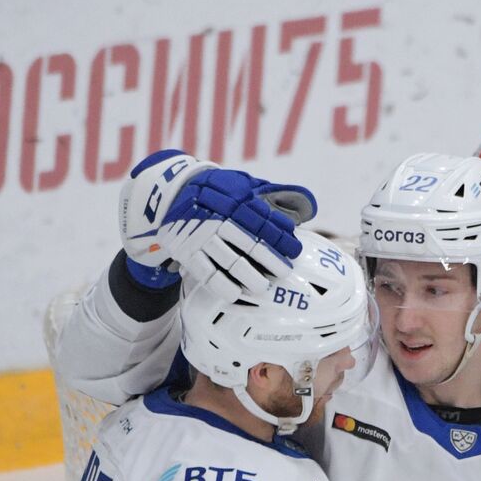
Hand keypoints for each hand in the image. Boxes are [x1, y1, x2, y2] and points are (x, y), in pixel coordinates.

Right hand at [119, 149, 310, 299]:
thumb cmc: (219, 193)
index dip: (279, 237)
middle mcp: (217, 218)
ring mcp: (201, 235)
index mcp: (234, 201)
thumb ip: (274, 195)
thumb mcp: (244, 185)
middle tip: (284, 272)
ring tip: (263, 287)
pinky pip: (204, 270)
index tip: (294, 250)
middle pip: (247, 241)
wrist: (172, 193)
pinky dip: (219, 283)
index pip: (261, 221)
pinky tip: (235, 294)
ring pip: (228, 258)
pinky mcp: (186, 250)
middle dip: (268, 258)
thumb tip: (308, 207)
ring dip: (247, 274)